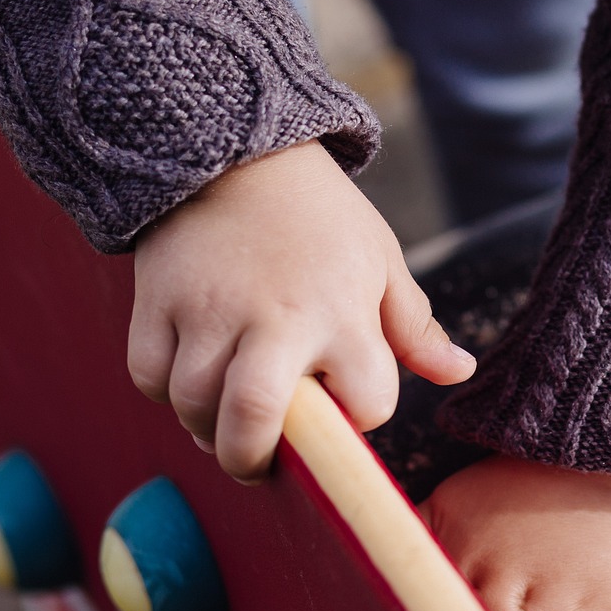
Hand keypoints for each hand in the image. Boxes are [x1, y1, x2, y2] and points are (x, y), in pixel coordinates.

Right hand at [128, 141, 474, 480]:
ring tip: (226, 422)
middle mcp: (274, 319)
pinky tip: (192, 380)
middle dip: (253, 460)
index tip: (350, 400)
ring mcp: (208, 311)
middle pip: (253, 421)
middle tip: (260, 463)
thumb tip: (460, 373)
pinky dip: (167, 391)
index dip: (362, 412)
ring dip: (209, 430)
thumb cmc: (320, 216)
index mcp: (342, 314)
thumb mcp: (380, 261)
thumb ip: (415, 327)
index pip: (365, 404)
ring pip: (194, 406)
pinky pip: (150, 375)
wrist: (233, 147)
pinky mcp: (158, 300)